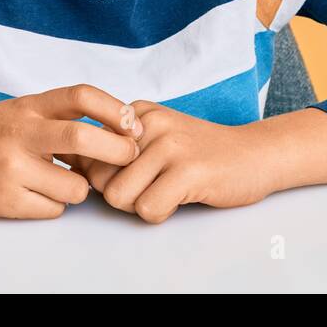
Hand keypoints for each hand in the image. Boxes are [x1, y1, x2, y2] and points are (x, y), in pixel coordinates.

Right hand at [0, 84, 142, 218]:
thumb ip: (56, 117)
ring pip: (76, 187)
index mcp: (27, 106)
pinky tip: (36, 195)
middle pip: (86, 139)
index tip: (133, 125)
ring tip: (61, 182)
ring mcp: (11, 168)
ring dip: (79, 189)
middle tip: (128, 158)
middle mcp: (20, 132)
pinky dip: (54, 205)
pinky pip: (53, 210)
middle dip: (119, 153)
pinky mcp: (3, 201)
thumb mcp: (15, 111)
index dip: (117, 110)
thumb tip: (115, 130)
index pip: (82, 96)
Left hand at [68, 101, 277, 223]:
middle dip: (120, 194)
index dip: (106, 175)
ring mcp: (170, 144)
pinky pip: (147, 209)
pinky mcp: (189, 170)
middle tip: (153, 186)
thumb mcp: (154, 136)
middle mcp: (149, 122)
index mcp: (136, 112)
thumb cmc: (199, 153)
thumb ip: (116, 146)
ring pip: (119, 197)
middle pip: (99, 178)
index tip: (136, 172)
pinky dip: (161, 214)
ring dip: (141, 205)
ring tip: (168, 191)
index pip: (88, 153)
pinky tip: (182, 198)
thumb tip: (71, 164)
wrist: (255, 154)